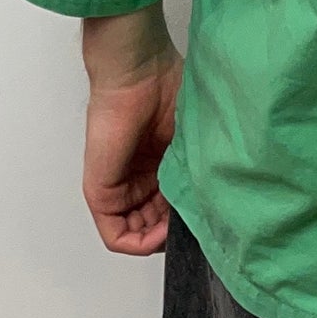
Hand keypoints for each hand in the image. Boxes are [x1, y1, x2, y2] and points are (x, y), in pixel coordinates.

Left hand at [80, 5, 182, 256]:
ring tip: (181, 227)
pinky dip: (140, 244)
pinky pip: (117, 236)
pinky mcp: (100, 192)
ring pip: (139, 233)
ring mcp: (117, 187)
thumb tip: (215, 201)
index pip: (172, 206)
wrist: (139, 73)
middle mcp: (138, 177)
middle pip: (156, 223)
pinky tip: (161, 234)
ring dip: (161, 238)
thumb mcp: (193, 137)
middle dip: (177, 230)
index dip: (189, 216)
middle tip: (196, 223)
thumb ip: (198, 169)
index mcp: (158, 162)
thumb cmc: (168, 89)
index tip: (207, 212)